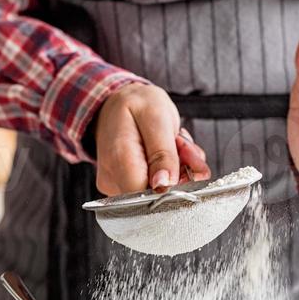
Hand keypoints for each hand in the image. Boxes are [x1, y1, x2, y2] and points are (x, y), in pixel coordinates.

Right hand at [95, 83, 209, 195]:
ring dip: (181, 170)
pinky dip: (175, 171)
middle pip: (158, 196)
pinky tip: (171, 151)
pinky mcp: (128, 187)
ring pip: (163, 192)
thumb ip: (162, 153)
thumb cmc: (136, 105)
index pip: (148, 196)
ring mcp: (119, 186)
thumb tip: (164, 185)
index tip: (184, 157)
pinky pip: (160, 187)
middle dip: (183, 173)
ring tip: (176, 143)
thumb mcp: (155, 117)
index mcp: (119, 160)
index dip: (175, 185)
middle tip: (182, 144)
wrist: (118, 103)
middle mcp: (114, 180)